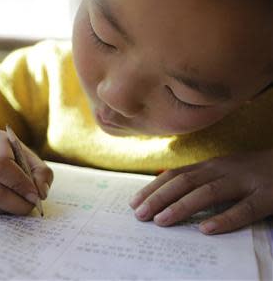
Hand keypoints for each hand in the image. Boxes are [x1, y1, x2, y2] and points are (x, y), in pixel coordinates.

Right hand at [0, 128, 52, 214]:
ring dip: (7, 209)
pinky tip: (6, 202)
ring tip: (19, 203)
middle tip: (31, 205)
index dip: (19, 184)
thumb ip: (41, 173)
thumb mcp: (29, 156)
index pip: (0, 166)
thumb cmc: (12, 154)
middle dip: (17, 204)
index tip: (35, 195)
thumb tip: (40, 194)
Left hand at [129, 149, 272, 233]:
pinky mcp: (268, 196)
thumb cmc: (252, 171)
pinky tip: (206, 229)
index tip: (134, 202)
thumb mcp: (223, 170)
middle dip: (159, 198)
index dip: (153, 188)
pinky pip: (245, 209)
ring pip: (208, 192)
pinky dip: (225, 219)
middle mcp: (224, 170)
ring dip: (182, 207)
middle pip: (185, 182)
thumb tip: (166, 196)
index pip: (175, 175)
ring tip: (162, 221)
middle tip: (140, 215)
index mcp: (211, 165)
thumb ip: (200, 179)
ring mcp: (246, 182)